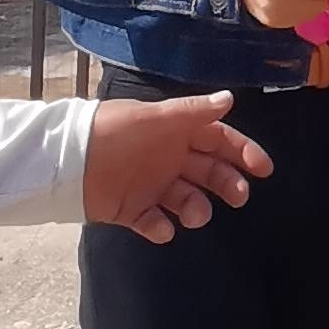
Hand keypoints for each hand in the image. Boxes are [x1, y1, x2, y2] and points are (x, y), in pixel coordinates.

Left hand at [83, 92, 273, 241]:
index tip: (262, 169)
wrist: (66, 159)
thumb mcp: (154, 118)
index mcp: (176, 133)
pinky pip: (154, 223)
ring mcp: (151, 186)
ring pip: (187, 200)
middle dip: (227, 184)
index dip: (242, 152)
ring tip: (193, 214)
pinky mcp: (132, 211)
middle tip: (238, 196)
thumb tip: (230, 99)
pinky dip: (160, 228)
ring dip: (196, 208)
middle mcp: (168, 160)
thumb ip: (193, 112)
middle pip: (209, 173)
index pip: (218, 141)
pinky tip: (161, 227)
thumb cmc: (112, 130)